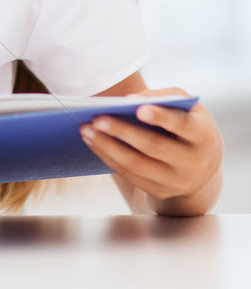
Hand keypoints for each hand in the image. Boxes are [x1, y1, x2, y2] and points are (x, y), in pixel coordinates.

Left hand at [80, 87, 223, 214]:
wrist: (202, 163)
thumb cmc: (186, 123)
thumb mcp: (185, 106)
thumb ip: (162, 97)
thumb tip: (130, 100)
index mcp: (203, 135)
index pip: (182, 125)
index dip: (161, 117)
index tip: (139, 109)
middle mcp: (194, 162)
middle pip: (153, 147)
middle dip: (122, 131)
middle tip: (97, 118)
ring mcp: (177, 181)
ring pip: (137, 164)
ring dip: (107, 146)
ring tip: (86, 130)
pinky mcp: (161, 191)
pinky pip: (130, 175)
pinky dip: (108, 158)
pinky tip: (92, 142)